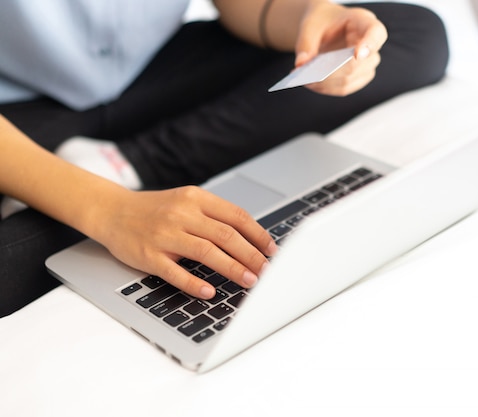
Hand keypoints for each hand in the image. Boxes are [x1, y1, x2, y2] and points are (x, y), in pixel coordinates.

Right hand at [95, 186, 277, 299]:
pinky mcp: (148, 256)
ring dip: (232, 268)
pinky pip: (175, 272)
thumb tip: (251, 239)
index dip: (258, 235)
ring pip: (206, 252)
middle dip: (252, 255)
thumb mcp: (186, 202)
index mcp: (195, 198)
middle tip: (267, 270)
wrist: (112, 211)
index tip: (272, 250)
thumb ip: (214, 216)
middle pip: (226, 235)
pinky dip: (194, 283)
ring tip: (249, 281)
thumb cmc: (155, 210)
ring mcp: (164, 235)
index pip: (236, 216)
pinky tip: (210, 292)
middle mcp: (181, 214)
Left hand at [295, 2, 387, 95]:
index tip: (357, 55)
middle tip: (309, 76)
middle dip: (332, 73)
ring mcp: (368, 63)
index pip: (376, 33)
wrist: (324, 27)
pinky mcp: (359, 77)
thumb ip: (305, 42)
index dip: (370, 45)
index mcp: (364, 22)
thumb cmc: (322, 21)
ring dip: (327, 84)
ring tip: (305, 81)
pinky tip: (312, 84)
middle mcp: (371, 44)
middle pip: (358, 64)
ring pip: (351, 79)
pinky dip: (327, 88)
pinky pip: (345, 88)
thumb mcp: (311, 24)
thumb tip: (301, 64)